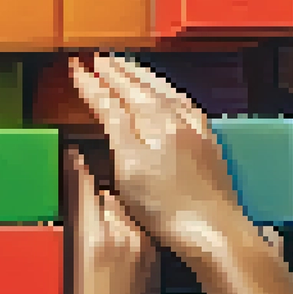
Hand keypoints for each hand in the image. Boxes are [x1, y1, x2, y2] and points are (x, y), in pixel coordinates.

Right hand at [41, 148, 159, 293]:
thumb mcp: (47, 275)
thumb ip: (53, 238)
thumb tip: (49, 220)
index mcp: (92, 237)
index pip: (82, 185)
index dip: (73, 167)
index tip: (68, 155)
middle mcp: (124, 239)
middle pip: (108, 195)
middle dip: (92, 191)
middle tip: (76, 190)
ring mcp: (144, 254)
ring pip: (127, 215)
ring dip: (112, 212)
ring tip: (95, 221)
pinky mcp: (155, 269)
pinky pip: (140, 235)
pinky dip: (127, 232)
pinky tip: (113, 246)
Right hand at [68, 55, 246, 255]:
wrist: (216, 233)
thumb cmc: (168, 209)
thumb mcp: (129, 168)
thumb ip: (117, 129)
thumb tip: (105, 101)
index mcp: (154, 124)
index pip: (115, 98)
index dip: (93, 84)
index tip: (76, 68)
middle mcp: (177, 121)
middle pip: (143, 89)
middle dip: (119, 72)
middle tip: (100, 59)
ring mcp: (196, 133)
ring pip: (167, 94)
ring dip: (145, 78)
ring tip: (130, 68)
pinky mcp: (209, 148)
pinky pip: (187, 106)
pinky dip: (172, 94)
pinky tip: (171, 97)